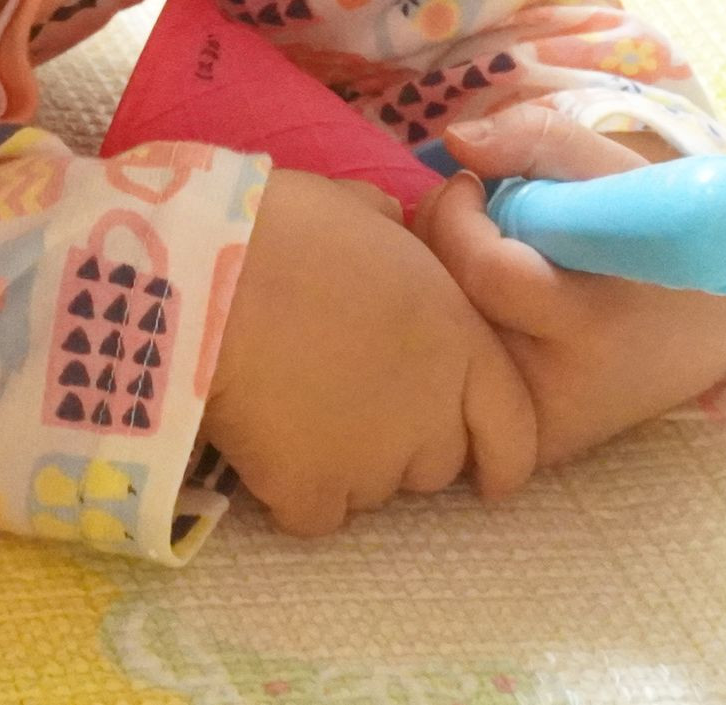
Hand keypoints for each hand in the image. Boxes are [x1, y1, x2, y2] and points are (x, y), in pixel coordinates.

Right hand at [201, 166, 537, 536]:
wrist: (210, 276)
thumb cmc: (287, 227)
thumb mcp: (365, 211)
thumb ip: (398, 241)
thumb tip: (389, 230)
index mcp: (460, 343)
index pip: (515, 430)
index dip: (502, 455)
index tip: (488, 472)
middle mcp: (432, 414)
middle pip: (439, 464)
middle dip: (406, 444)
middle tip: (349, 399)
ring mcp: (374, 462)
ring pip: (375, 490)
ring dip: (347, 464)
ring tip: (294, 410)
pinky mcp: (312, 491)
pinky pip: (316, 514)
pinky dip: (293, 490)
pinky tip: (264, 447)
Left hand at [419, 109, 725, 468]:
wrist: (708, 330)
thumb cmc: (661, 238)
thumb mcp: (623, 173)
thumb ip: (543, 140)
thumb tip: (454, 139)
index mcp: (595, 329)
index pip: (484, 272)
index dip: (459, 215)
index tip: (472, 185)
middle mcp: (559, 395)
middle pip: (446, 311)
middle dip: (436, 243)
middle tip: (468, 213)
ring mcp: (536, 429)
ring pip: (436, 344)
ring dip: (435, 281)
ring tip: (475, 249)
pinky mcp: (519, 445)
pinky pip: (451, 376)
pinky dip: (446, 324)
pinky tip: (472, 293)